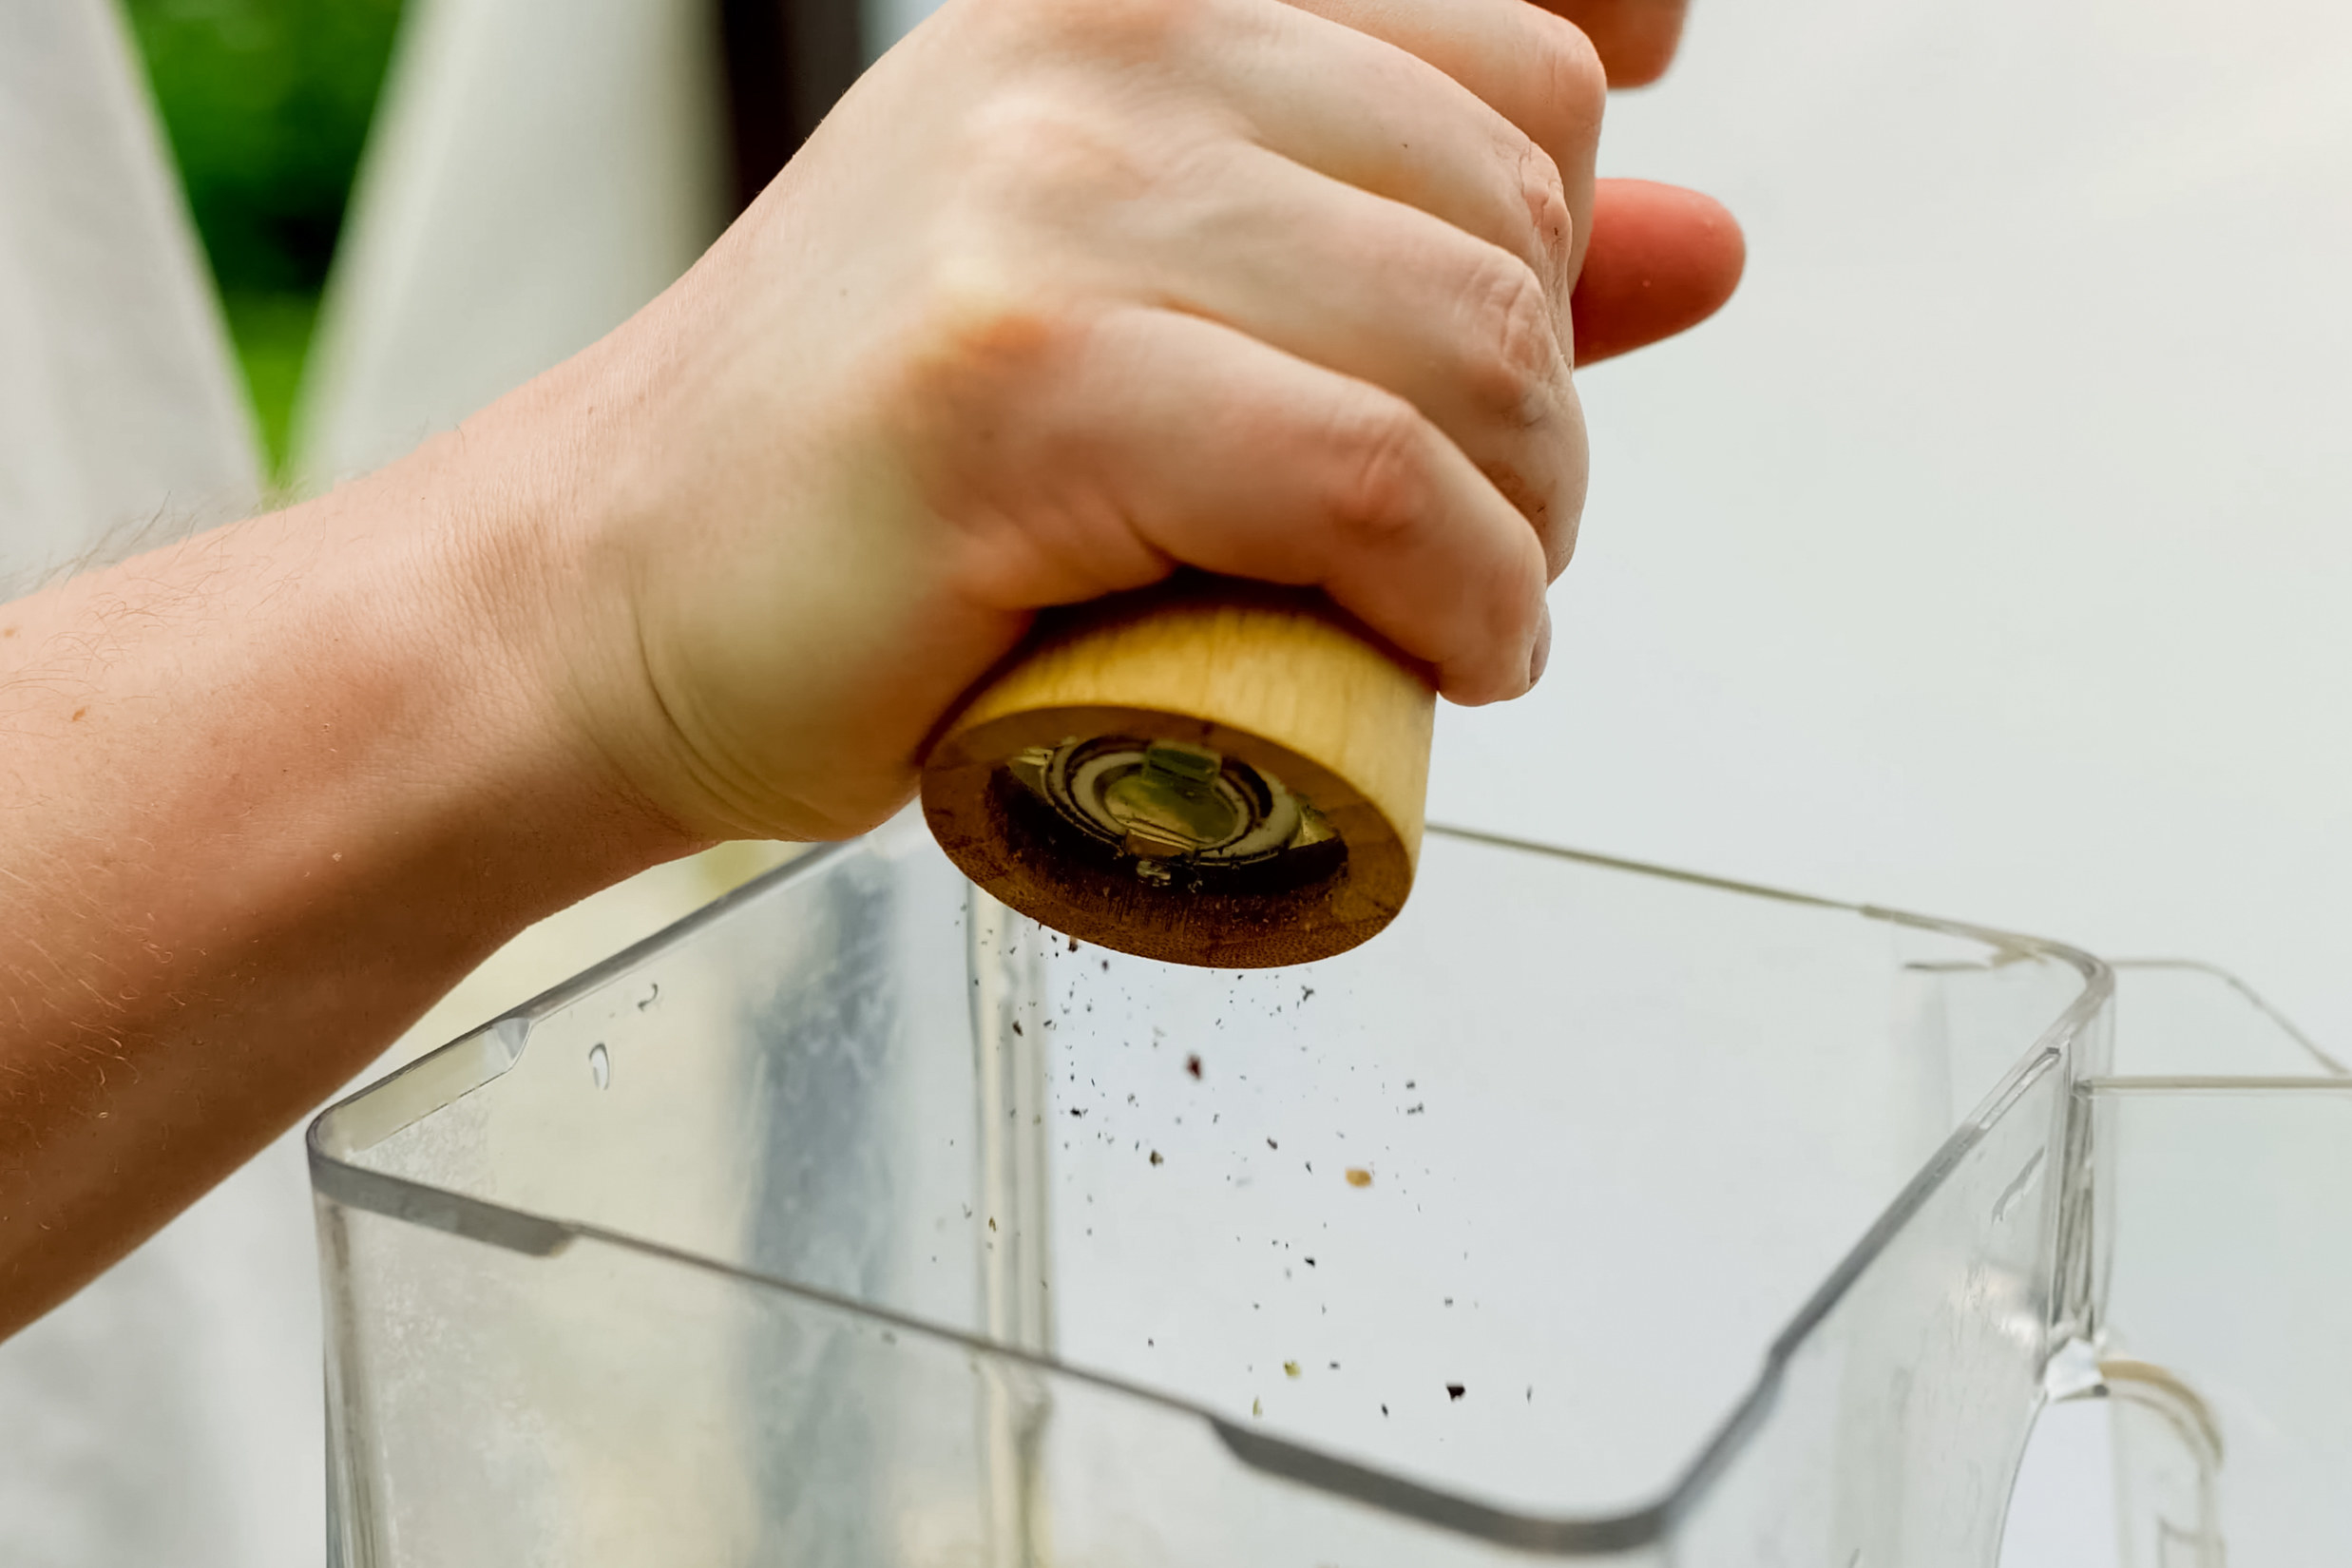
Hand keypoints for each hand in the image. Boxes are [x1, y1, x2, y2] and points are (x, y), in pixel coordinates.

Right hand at [447, 0, 1737, 846]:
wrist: (610, 595)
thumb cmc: (873, 471)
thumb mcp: (1156, 300)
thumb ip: (1423, 249)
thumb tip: (1705, 238)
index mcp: (1122, 2)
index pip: (1518, 48)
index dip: (1584, 206)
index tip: (1563, 303)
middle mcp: (1091, 55)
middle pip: (1515, 209)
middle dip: (1544, 412)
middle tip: (1477, 529)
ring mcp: (1047, 208)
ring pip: (1468, 349)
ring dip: (1525, 521)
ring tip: (1459, 599)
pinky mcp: (1019, 389)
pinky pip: (1375, 487)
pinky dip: (1465, 598)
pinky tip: (1451, 651)